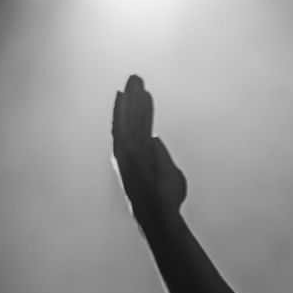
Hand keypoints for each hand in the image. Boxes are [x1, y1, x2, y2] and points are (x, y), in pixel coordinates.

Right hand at [111, 75, 186, 222]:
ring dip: (129, 99)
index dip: (143, 110)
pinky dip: (122, 110)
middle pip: (134, 120)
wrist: (162, 214)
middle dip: (134, 99)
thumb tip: (153, 137)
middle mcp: (131, 153)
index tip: (146, 94)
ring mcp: (127, 153)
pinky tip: (123, 95)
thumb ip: (162, 155)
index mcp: (142, 157)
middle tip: (136, 77)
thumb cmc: (167, 200)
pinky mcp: (124, 154)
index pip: (142, 128)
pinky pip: (122, 126)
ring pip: (127, 119)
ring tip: (134, 79)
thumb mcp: (171, 172)